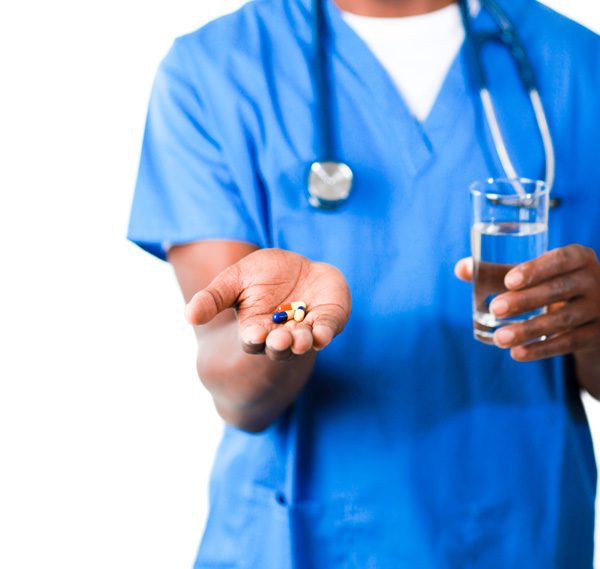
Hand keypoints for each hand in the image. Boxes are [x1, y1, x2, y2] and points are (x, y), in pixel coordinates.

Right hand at [184, 248, 351, 360]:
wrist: (298, 267)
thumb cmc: (261, 276)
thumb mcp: (233, 280)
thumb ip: (213, 298)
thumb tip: (188, 315)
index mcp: (256, 329)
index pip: (253, 341)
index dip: (254, 339)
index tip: (253, 333)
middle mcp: (281, 335)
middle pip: (279, 348)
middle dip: (280, 346)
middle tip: (280, 341)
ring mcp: (306, 330)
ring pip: (304, 343)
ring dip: (302, 342)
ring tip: (301, 339)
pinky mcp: (328, 321)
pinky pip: (327, 329)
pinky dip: (325, 332)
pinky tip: (321, 332)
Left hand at [455, 245, 599, 360]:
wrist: (594, 313)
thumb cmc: (553, 285)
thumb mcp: (534, 275)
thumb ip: (499, 272)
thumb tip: (461, 268)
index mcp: (578, 257)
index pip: (561, 259)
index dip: (536, 269)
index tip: (510, 280)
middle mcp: (594, 280)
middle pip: (559, 290)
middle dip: (525, 301)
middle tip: (495, 308)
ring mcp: (599, 309)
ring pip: (563, 320)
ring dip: (528, 330)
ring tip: (499, 338)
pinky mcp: (597, 335)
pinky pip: (568, 343)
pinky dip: (541, 349)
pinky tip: (517, 353)